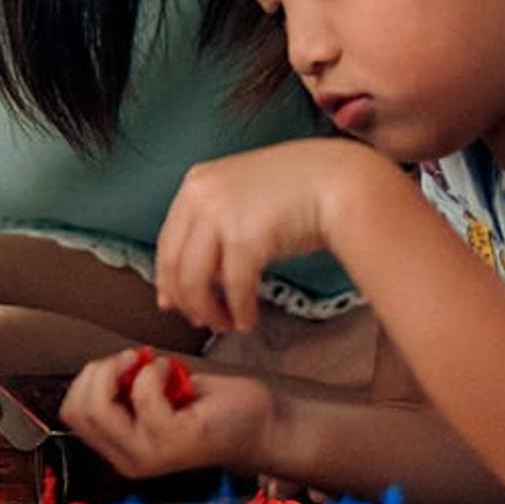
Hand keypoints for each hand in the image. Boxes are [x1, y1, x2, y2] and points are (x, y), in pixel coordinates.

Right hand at [59, 346, 273, 482]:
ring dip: (125, 370)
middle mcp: (129, 459)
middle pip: (78, 408)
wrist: (258, 423)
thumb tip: (98, 371)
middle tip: (132, 361)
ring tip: (153, 367)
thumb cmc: (210, 406)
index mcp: (120, 448)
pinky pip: (143, 393)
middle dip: (100, 371)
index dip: (88, 379)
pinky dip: (155, 370)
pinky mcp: (173, 441)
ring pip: (100, 406)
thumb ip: (123, 392)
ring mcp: (149, 454)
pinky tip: (176, 375)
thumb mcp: (153, 398)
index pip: (70, 412)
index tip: (118, 366)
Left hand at [153, 141, 393, 337]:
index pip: (167, 240)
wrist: (337, 180)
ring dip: (210, 311)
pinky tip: (249, 319)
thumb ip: (215, 223)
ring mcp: (220, 214)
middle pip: (175, 264)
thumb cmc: (297, 188)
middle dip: (186, 301)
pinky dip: (239, 310)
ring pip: (195, 281)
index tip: (173, 303)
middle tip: (202, 321)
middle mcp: (200, 195)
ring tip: (229, 323)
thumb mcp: (242, 194)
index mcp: (197, 182)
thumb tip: (195, 272)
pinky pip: (233, 288)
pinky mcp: (245, 237)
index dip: (168, 279)